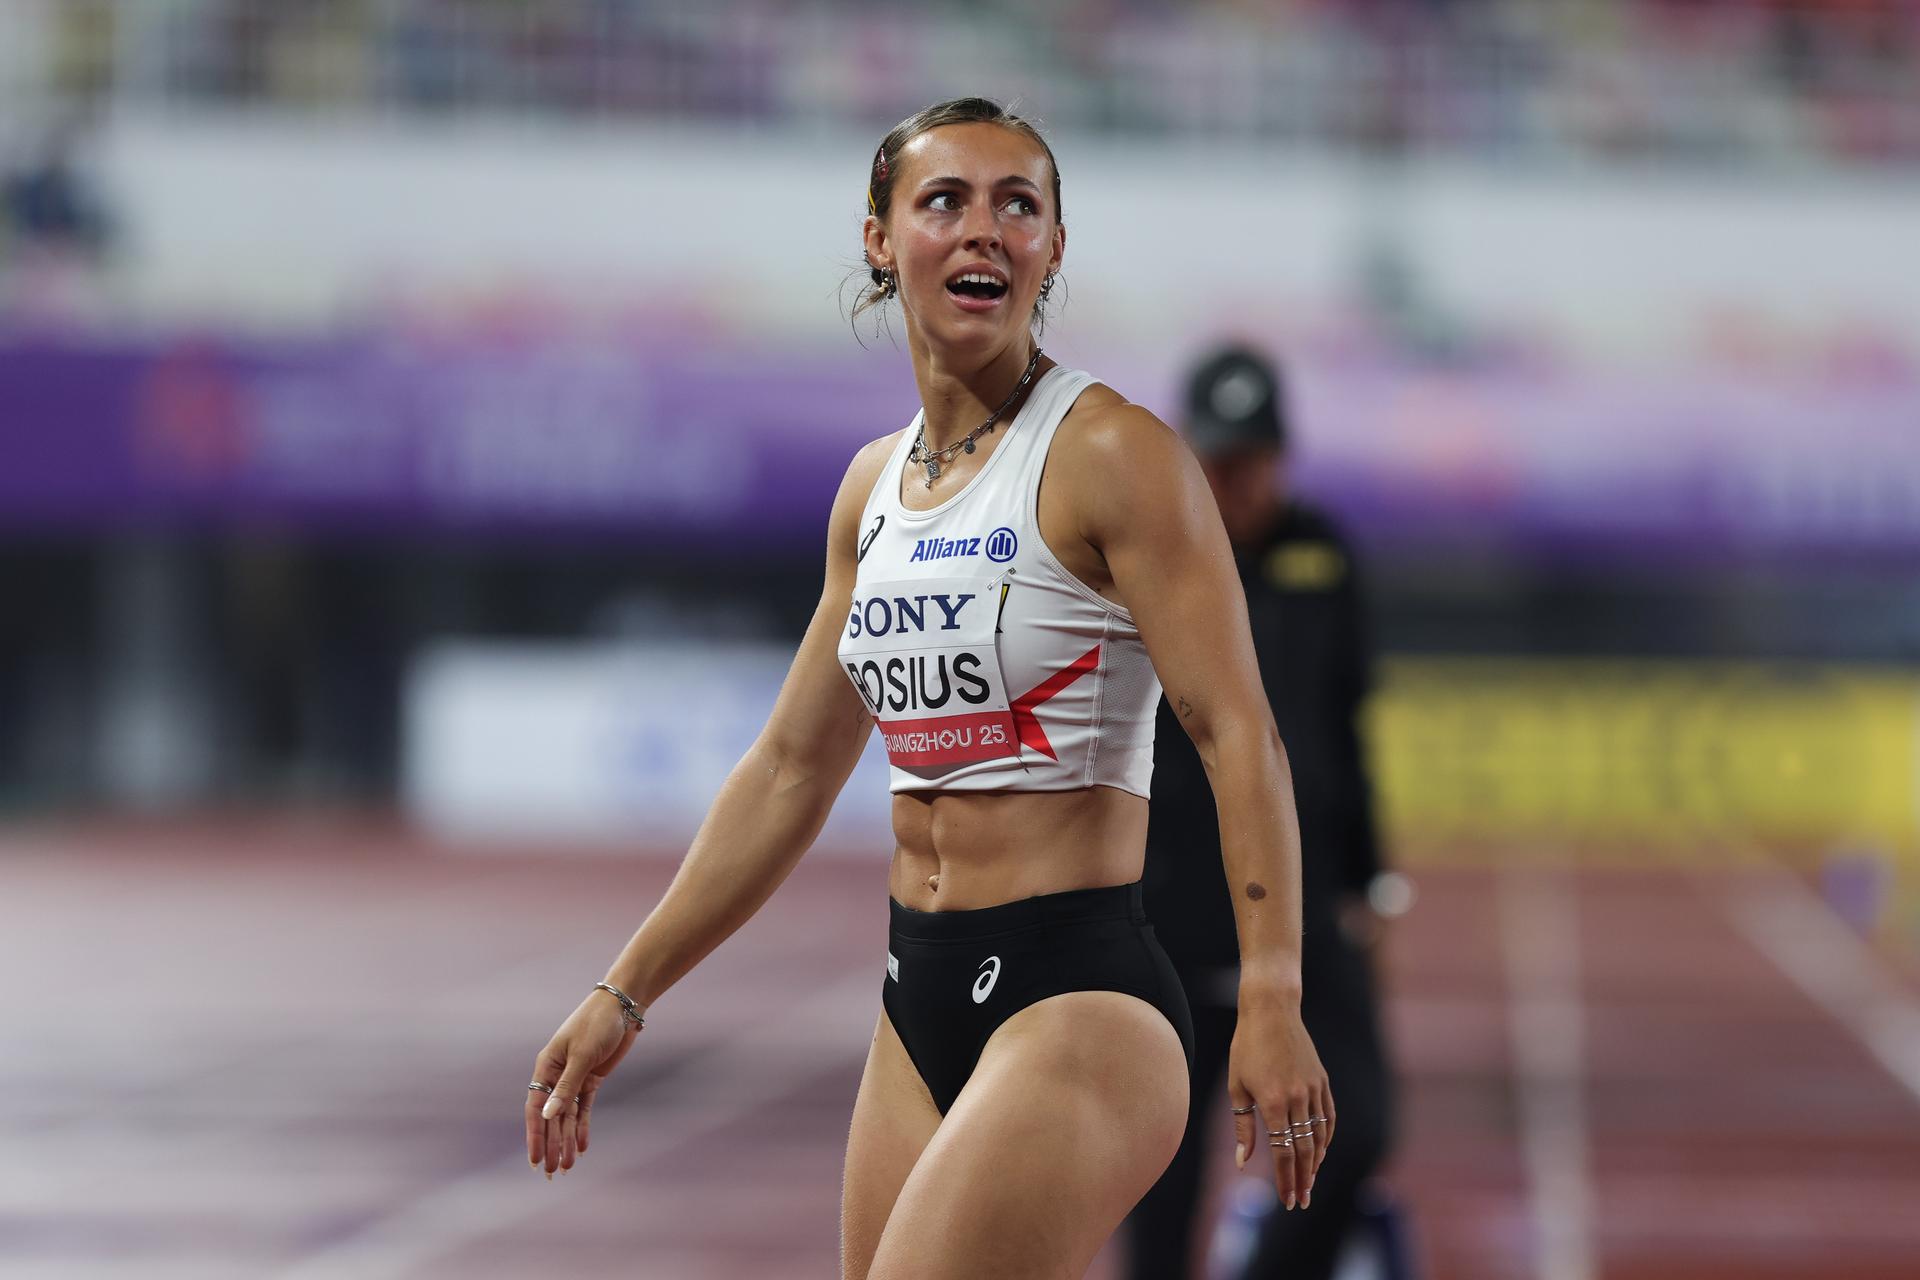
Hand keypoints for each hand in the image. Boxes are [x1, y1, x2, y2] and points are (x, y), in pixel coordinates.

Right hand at [525, 989, 639, 1178]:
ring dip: (566, 1141)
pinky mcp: (592, 1078)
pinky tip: (581, 1147)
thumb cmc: (596, 1023)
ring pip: (567, 1116)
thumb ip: (566, 1087)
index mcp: (546, 1067)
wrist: (622, 1006)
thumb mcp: (582, 1055)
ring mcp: (574, 1078)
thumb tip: (549, 1115)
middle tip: (551, 1173)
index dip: (535, 1135)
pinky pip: (584, 1108)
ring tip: (566, 1167)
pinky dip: (582, 1127)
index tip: (534, 1160)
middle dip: (551, 1145)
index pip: (536, 1107)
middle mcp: (556, 1075)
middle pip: (551, 1117)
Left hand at [1226, 1003, 1333, 1210]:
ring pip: (1320, 1135)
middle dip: (1302, 1179)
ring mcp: (1313, 1089)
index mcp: (1272, 1102)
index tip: (1287, 1199)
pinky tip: (1322, 1151)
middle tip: (1301, 1201)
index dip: (1285, 1178)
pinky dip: (1327, 1137)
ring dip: (1316, 1162)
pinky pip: (1329, 1116)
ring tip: (1310, 1181)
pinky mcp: (1322, 1080)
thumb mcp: (1237, 1088)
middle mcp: (1296, 1098)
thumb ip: (1243, 1128)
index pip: (1282, 1152)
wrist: (1271, 1011)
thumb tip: (1242, 1163)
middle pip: (1304, 1150)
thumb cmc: (1247, 1048)